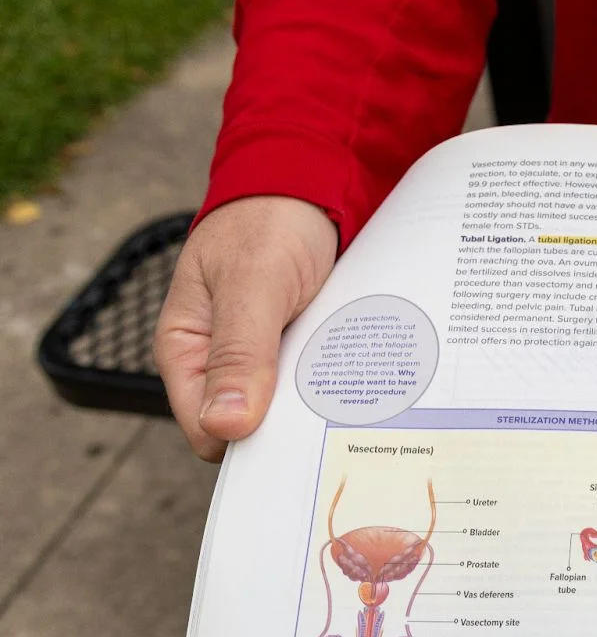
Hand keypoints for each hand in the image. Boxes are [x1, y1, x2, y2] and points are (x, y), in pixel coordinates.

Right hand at [154, 196, 337, 460]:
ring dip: (322, 411)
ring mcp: (265, 359)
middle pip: (255, 430)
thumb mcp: (254, 282)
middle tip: (341, 435)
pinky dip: (340, 387)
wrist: (306, 182)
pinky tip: (369, 388)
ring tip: (361, 410)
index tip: (298, 454)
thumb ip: (239, 352)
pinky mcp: (302, 350)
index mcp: (188, 352)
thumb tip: (224, 427)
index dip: (249, 448)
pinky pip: (318, 385)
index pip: (209, 432)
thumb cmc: (267, 222)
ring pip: (292, 411)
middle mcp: (222, 363)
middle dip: (292, 435)